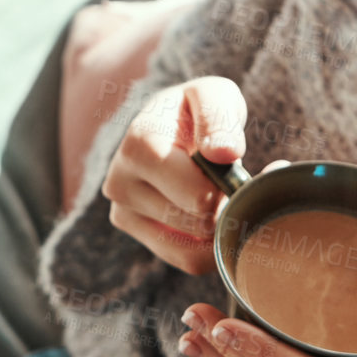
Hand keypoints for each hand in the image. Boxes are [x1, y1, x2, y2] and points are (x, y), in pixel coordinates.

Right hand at [101, 75, 264, 274]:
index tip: (238, 169)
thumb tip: (223, 153)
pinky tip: (214, 218)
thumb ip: (219, 118)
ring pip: (191, 249)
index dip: (229, 189)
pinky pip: (184, 260)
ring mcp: (121, 211)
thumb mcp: (214, 96)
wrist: (167, 123)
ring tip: (220, 195)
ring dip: (219, 228)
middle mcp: (119, 182)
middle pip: (198, 223)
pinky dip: (210, 247)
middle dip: (226, 207)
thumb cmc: (195, 110)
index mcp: (139, 145)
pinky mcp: (131, 230)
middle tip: (232, 183)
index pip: (199, 196)